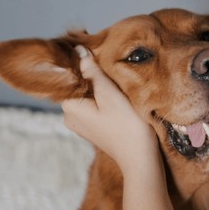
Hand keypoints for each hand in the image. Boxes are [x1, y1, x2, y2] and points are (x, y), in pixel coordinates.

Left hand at [61, 46, 158, 174]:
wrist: (140, 158)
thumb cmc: (127, 126)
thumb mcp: (110, 94)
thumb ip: (93, 72)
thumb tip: (78, 51)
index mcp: (69, 107)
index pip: (68, 75)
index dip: (81, 61)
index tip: (97, 52)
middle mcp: (69, 116)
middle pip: (77, 84)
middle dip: (91, 73)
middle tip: (110, 64)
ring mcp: (80, 123)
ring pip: (85, 94)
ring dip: (98, 85)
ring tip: (115, 78)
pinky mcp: (91, 127)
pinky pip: (92, 105)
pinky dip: (101, 97)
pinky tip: (114, 94)